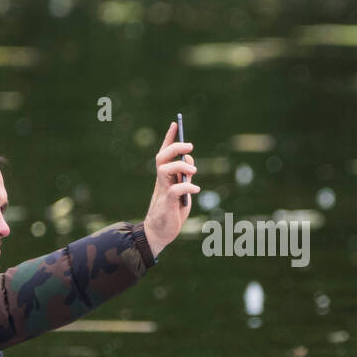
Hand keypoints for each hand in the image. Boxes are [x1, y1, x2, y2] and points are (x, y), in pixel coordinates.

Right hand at [143, 121, 199, 258]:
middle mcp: (161, 181)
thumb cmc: (172, 210)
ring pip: (164, 170)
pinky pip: (174, 191)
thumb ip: (184, 176)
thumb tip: (189, 161)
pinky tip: (196, 189)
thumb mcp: (182, 190)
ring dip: (180, 166)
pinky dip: (187, 187)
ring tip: (194, 171)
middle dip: (175, 148)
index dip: (169, 137)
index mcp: (165, 176)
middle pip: (162, 157)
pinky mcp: (167, 204)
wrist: (160, 233)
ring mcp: (162, 191)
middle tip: (190, 146)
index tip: (175, 123)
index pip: (165, 152)